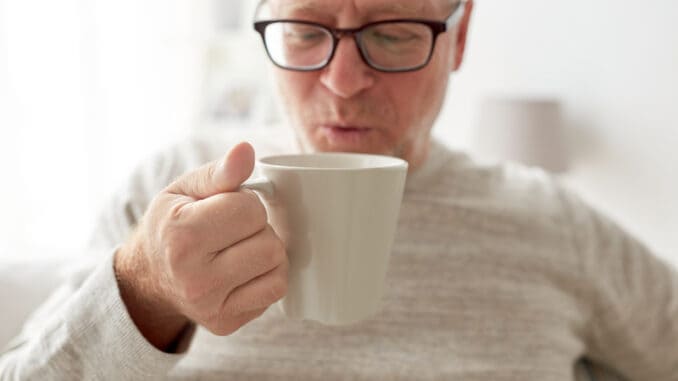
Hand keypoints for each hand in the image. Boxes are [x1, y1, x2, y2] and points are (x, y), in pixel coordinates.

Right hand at [114, 142, 287, 350]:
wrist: (149, 277)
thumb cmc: (171, 225)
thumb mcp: (184, 189)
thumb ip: (219, 172)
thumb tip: (246, 150)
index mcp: (181, 236)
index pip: (249, 210)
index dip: (245, 202)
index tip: (226, 208)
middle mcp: (195, 277)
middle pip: (269, 242)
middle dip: (258, 228)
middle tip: (233, 230)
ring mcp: (210, 305)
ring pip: (277, 267)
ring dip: (267, 252)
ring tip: (241, 248)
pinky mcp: (226, 323)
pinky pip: (274, 291)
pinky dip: (268, 276)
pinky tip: (245, 269)